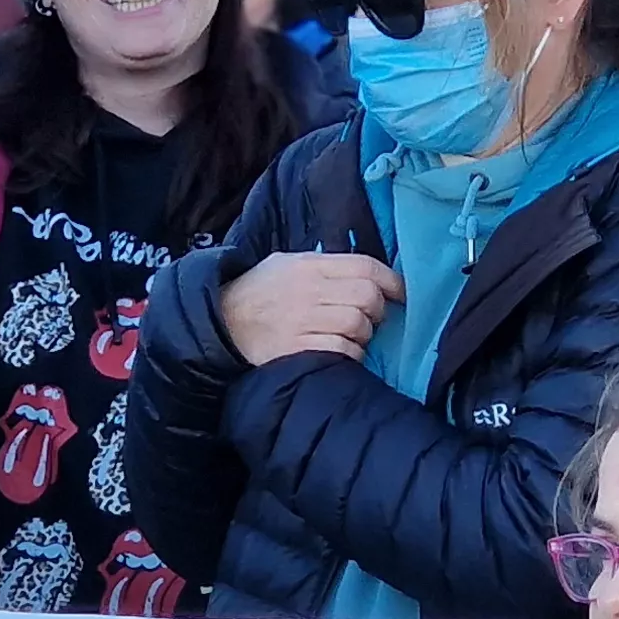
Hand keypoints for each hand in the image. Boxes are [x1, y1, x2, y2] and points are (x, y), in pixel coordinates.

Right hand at [218, 252, 400, 366]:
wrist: (218, 324)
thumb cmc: (256, 293)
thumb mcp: (284, 264)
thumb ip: (321, 266)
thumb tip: (366, 274)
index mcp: (307, 265)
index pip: (364, 266)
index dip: (392, 281)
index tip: (400, 294)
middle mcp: (307, 290)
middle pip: (367, 296)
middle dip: (377, 311)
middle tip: (370, 319)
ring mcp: (302, 320)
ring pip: (358, 324)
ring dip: (364, 334)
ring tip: (353, 337)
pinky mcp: (297, 349)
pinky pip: (342, 351)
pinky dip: (351, 354)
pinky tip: (342, 352)